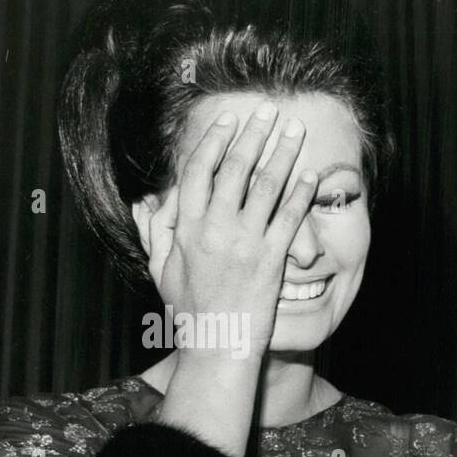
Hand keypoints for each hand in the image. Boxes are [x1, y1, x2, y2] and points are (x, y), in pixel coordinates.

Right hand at [140, 104, 317, 357]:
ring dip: (283, 154)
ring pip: (266, 186)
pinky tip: (310, 175)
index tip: (228, 121)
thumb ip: (156, 232)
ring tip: (295, 131)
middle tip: (269, 111)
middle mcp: (215, 228)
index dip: (215, 142)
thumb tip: (146, 202)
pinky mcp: (271, 260)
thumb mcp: (161, 270)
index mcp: (186, 226)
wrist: (217, 346)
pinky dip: (300, 194)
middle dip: (254, 135)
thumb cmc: (190, 311)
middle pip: (236, 169)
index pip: (199, 170)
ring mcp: (245, 242)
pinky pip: (289, 219)